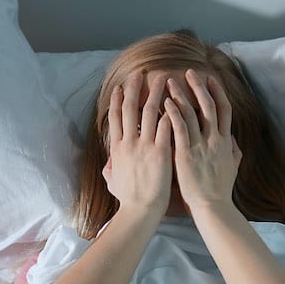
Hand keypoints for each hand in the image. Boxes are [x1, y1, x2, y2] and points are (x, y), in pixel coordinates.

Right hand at [103, 71, 172, 216]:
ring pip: (149, 112)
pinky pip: (166, 126)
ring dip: (156, 93)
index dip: (118, 100)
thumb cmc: (128, 200)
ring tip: (163, 79)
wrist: (140, 210)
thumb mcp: (113, 182)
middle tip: (140, 73)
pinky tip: (176, 100)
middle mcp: (129, 143)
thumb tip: (108, 165)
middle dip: (135, 88)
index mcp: (117, 149)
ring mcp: (145, 146)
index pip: (115, 117)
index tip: (121, 86)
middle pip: (130, 108)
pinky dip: (170, 112)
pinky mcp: (161, 152)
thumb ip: (111, 169)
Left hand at [164, 69, 242, 213]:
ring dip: (181, 95)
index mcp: (225, 141)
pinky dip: (173, 114)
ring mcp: (201, 146)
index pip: (224, 109)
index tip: (211, 78)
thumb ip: (233, 150)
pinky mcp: (186, 155)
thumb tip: (232, 138)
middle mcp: (215, 140)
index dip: (217, 92)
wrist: (212, 206)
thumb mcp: (233, 166)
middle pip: (208, 105)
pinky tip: (165, 102)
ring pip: (192, 113)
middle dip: (199, 86)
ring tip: (170, 81)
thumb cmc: (220, 190)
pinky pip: (179, 129)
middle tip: (189, 71)